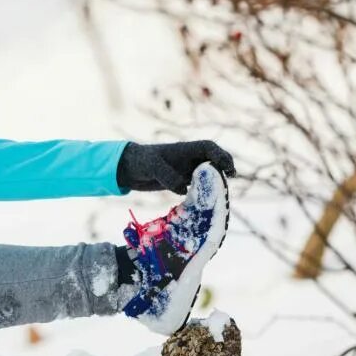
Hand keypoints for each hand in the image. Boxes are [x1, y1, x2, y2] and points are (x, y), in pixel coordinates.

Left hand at [116, 140, 235, 193]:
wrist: (128, 169)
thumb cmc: (140, 160)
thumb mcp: (152, 166)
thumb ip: (167, 175)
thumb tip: (183, 189)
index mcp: (185, 149)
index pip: (209, 148)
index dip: (221, 156)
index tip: (228, 169)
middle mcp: (190, 160)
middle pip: (214, 162)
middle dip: (223, 172)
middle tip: (226, 187)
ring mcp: (187, 171)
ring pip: (209, 177)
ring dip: (216, 185)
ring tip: (219, 198)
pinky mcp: (182, 183)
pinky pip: (199, 188)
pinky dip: (204, 195)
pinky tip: (205, 206)